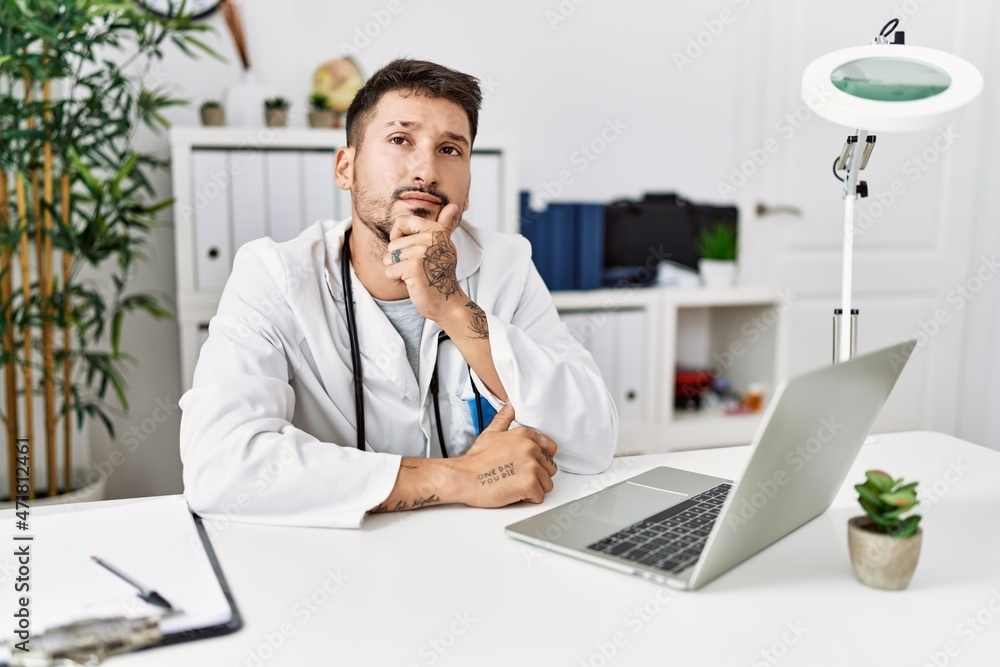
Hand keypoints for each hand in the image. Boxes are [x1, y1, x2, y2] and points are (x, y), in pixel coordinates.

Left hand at [383, 203, 465, 321]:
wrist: (447, 302)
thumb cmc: (440, 275)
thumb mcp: (443, 247)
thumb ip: (444, 226)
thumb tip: (452, 206)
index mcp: (436, 230)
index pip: (401, 221)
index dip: (398, 237)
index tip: (410, 249)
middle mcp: (430, 238)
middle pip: (393, 244)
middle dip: (399, 261)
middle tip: (418, 269)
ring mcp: (422, 252)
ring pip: (389, 258)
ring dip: (398, 271)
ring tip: (415, 275)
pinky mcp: (413, 267)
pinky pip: (389, 271)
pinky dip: (397, 280)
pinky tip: (412, 283)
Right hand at [453, 403, 558, 507]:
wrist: (463, 478)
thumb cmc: (475, 461)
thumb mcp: (490, 433)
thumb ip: (504, 418)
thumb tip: (511, 404)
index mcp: (524, 435)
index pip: (550, 448)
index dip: (540, 459)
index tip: (529, 464)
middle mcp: (531, 448)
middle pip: (550, 468)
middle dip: (537, 475)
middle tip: (517, 476)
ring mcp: (531, 466)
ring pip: (547, 484)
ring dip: (534, 488)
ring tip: (514, 484)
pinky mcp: (529, 484)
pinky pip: (540, 496)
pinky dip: (528, 499)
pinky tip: (514, 492)